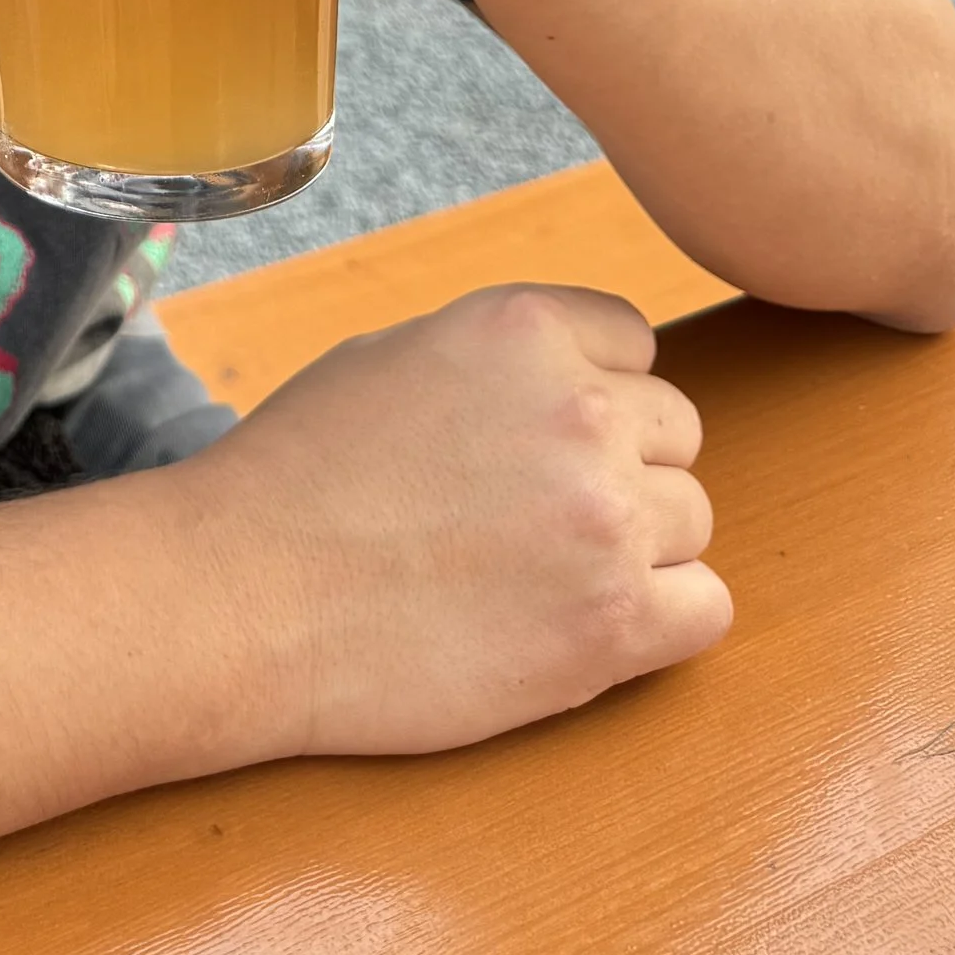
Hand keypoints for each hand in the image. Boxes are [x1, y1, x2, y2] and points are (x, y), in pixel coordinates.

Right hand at [188, 282, 728, 755]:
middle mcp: (582, 410)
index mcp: (525, 328)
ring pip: (692, 521)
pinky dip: (661, 621)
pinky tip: (587, 623)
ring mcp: (605, 519)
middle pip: (675, 434)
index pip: (637, 346)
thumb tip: (571, 375)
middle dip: (620, 469)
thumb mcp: (397, 353)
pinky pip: (706, 610)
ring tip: (544, 573)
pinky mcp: (612, 626)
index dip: (596, 393)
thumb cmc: (301, 474)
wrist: (248, 593)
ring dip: (637, 547)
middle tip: (536, 515)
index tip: (543, 439)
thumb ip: (501, 357)